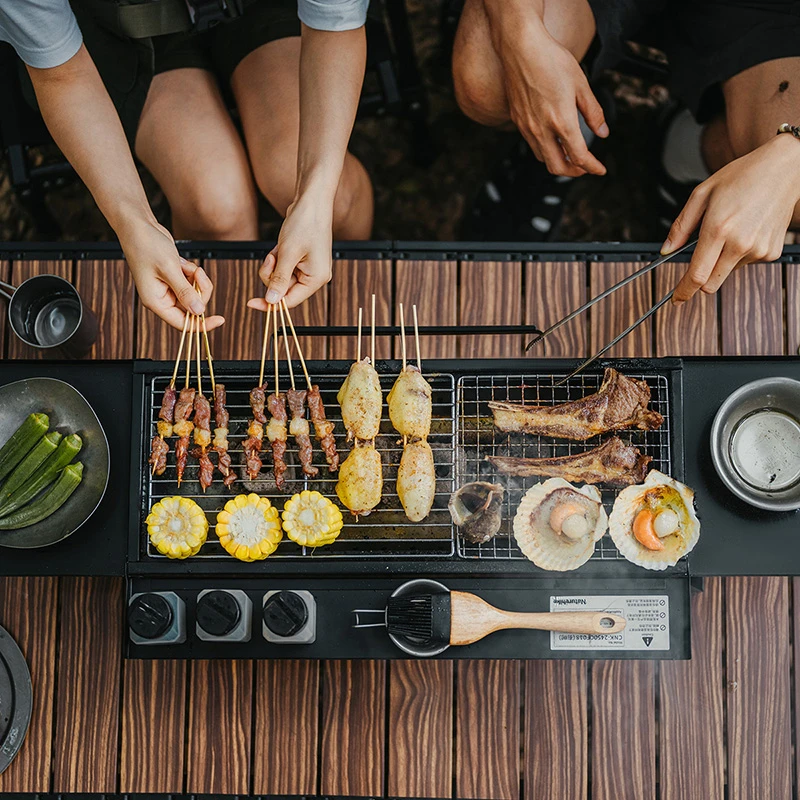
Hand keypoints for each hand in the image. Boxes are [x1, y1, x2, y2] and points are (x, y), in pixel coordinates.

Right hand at [120, 219, 223, 329]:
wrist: (139, 226)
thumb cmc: (147, 245)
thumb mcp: (169, 269)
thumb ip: (185, 292)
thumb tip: (199, 311)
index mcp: (156, 302)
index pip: (182, 324)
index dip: (201, 324)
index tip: (220, 320)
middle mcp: (162, 298)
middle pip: (192, 308)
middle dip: (200, 291)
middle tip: (198, 274)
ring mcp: (169, 289)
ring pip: (195, 294)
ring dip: (197, 280)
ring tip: (188, 266)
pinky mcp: (174, 279)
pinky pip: (192, 283)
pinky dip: (193, 273)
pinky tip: (183, 263)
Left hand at [247, 198, 332, 311]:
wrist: (312, 202)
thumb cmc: (304, 225)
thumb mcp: (288, 254)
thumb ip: (279, 280)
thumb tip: (271, 302)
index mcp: (316, 279)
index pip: (290, 301)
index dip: (270, 303)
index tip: (251, 303)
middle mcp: (314, 277)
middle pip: (283, 290)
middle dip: (271, 275)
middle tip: (271, 258)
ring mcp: (308, 269)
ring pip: (280, 278)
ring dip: (273, 266)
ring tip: (277, 249)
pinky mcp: (301, 261)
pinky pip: (282, 268)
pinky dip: (276, 259)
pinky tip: (280, 246)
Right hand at [497, 17, 607, 176]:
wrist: (521, 48)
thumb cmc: (551, 60)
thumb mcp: (581, 84)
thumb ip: (593, 112)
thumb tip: (602, 132)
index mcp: (561, 121)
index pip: (579, 156)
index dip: (592, 167)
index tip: (600, 170)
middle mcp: (541, 129)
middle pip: (557, 167)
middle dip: (573, 171)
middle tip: (585, 166)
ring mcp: (527, 127)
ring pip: (543, 159)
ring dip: (558, 162)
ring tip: (569, 155)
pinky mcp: (518, 121)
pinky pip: (532, 145)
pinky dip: (545, 150)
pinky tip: (553, 140)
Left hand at [664, 134, 799, 303]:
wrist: (784, 168)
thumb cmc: (743, 176)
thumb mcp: (702, 194)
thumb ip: (681, 226)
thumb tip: (667, 250)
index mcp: (719, 229)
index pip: (697, 275)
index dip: (683, 291)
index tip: (676, 299)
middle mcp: (740, 243)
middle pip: (711, 284)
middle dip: (700, 278)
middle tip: (698, 259)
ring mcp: (758, 249)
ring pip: (727, 272)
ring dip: (722, 260)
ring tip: (730, 229)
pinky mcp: (772, 252)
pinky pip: (746, 263)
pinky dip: (739, 253)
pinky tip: (745, 230)